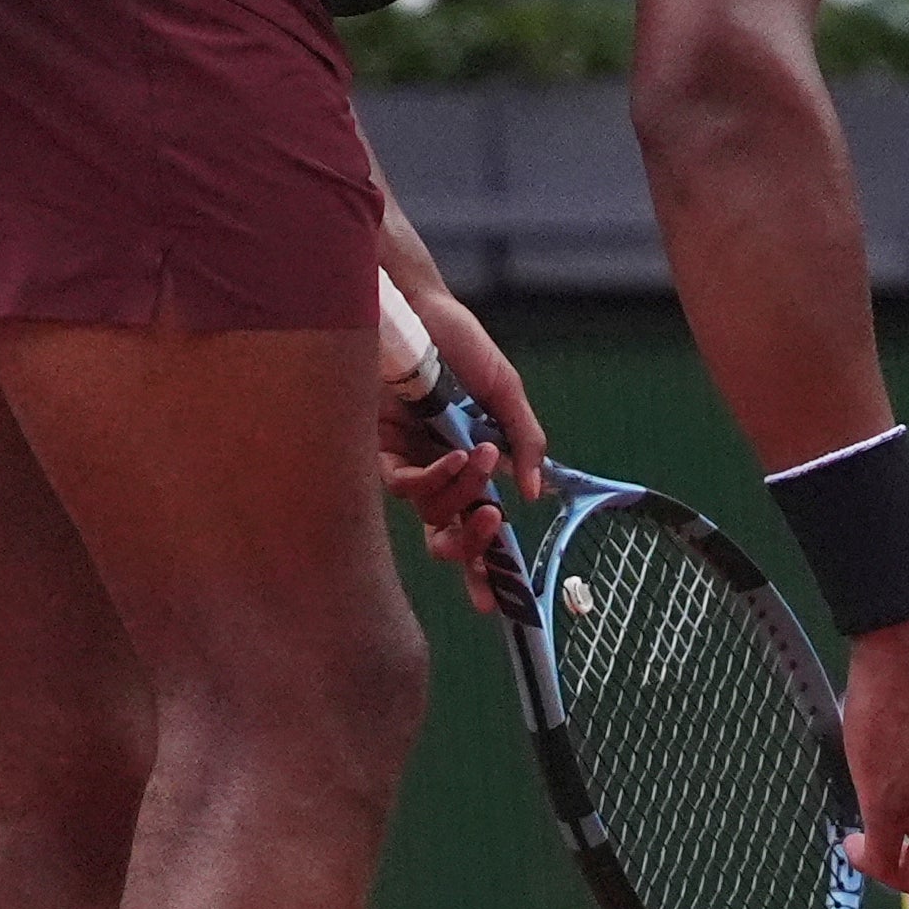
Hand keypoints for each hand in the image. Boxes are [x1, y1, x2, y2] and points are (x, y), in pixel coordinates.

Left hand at [377, 283, 544, 603]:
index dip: (483, 566)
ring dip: (461, 495)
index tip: (499, 603)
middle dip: (469, 548)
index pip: (472, 521)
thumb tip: (534, 492)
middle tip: (491, 532)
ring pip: (429, 509)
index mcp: (462, 459)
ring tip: (483, 460)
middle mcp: (430, 466)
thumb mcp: (505, 391)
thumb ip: (526, 439)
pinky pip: (403, 482)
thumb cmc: (457, 342)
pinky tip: (456, 455)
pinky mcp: (374, 445)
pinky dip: (434, 477)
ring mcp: (403, 458)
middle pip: (446, 531)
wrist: (416, 305)